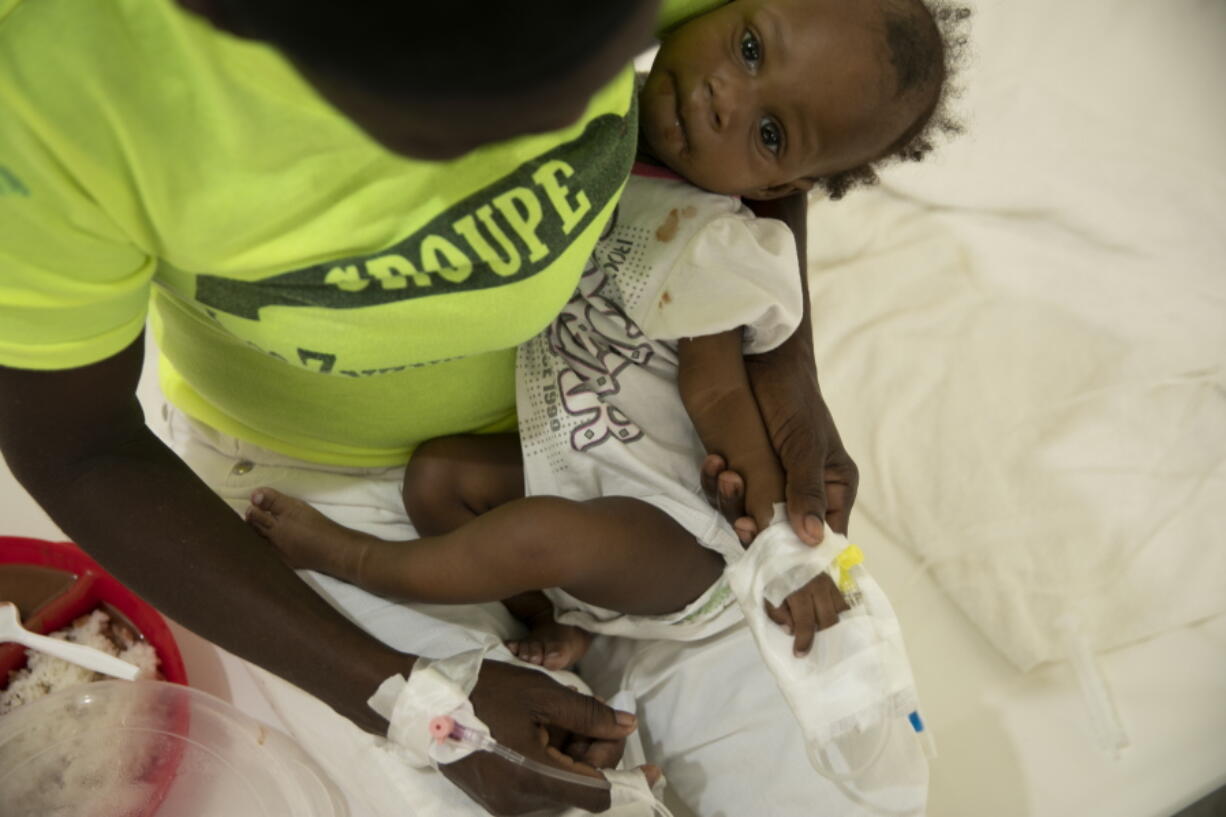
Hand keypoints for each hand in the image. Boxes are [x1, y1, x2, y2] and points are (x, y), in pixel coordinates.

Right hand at [440, 660, 657, 814]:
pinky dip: (552, 763)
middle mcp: (521, 804)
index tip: (653, 769)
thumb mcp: (542, 694)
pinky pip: (539, 787)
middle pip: (581, 790)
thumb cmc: (484, 692)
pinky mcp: (495, 799)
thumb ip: (589, 715)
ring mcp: (506, 804)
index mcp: (535, 779)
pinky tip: (543, 733)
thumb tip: (626, 726)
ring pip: (561, 788)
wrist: (425, 701)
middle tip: (591, 719)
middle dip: (595, 756)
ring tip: (558, 720)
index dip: (628, 780)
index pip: (598, 795)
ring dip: (573, 758)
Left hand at [700, 344, 857, 545]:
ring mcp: (771, 482)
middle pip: (783, 534)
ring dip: (733, 501)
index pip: (825, 537)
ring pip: (751, 514)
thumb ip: (807, 491)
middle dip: (758, 529)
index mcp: (833, 488)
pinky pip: (729, 493)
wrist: (761, 359)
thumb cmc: (794, 399)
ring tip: (727, 473)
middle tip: (741, 521)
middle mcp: (804, 491)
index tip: (776, 561)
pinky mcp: (743, 470)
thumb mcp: (805, 446)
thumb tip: (812, 540)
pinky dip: (718, 483)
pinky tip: (714, 462)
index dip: (802, 555)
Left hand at [765, 572, 849, 655]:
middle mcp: (817, 585)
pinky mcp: (833, 577)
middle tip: (812, 642)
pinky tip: (832, 617)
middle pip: (828, 618)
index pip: (805, 622)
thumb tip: (790, 631)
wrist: (778, 548)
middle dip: (822, 634)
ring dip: (831, 621)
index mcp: (797, 590)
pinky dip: (838, 611)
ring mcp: (828, 580)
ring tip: (820, 628)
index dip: (804, 641)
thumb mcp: (766, 593)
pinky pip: (842, 599)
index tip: (800, 654)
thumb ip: (776, 613)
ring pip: (839, 609)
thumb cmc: (771, 574)